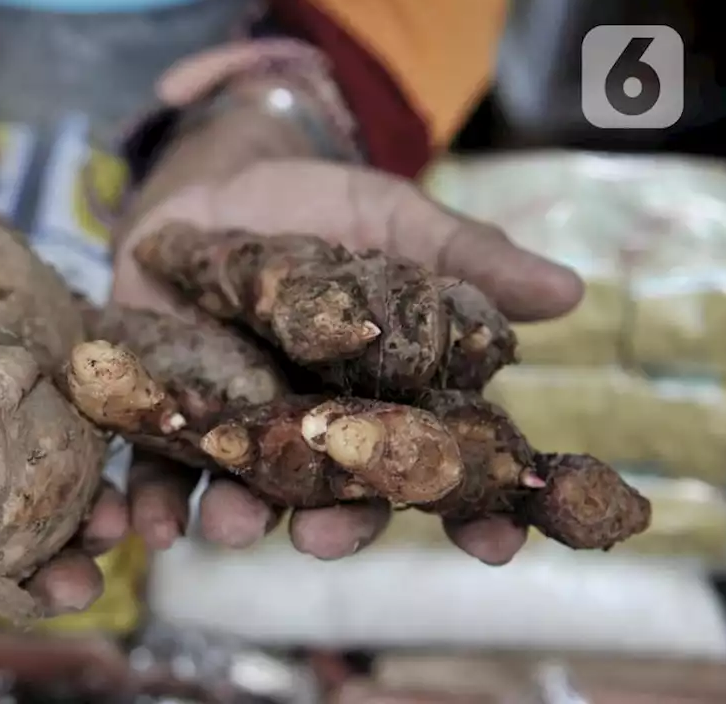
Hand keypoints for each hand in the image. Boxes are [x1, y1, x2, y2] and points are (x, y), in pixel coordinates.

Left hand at [112, 132, 582, 564]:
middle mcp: (319, 429)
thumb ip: (466, 260)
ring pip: (248, 492)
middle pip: (339, 498)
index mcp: (388, 399)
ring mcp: (244, 426)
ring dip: (240, 519)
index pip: (439, 466)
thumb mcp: (395, 222)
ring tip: (231, 527)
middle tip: (326, 539)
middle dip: (336, 526)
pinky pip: (162, 467)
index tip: (494, 544)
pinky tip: (158, 524)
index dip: (471, 510)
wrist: (219, 181)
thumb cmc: (322, 207)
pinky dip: (157, 499)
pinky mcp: (173, 409)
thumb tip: (568, 291)